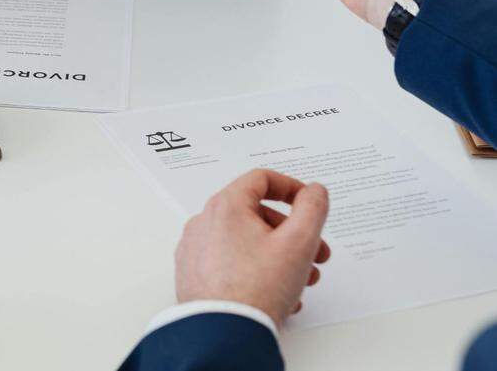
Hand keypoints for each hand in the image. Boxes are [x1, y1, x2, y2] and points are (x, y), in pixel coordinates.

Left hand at [176, 169, 330, 327]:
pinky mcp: (194, 272)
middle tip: (316, 254)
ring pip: (246, 242)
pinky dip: (257, 270)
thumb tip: (314, 191)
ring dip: (279, 256)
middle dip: (293, 233)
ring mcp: (196, 248)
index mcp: (225, 206)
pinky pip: (231, 262)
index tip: (308, 202)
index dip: (291, 187)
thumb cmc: (257, 288)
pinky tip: (279, 294)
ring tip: (302, 281)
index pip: (260, 179)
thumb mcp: (298, 243)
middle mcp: (204, 222)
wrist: (224, 332)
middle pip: (256, 215)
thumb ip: (312, 209)